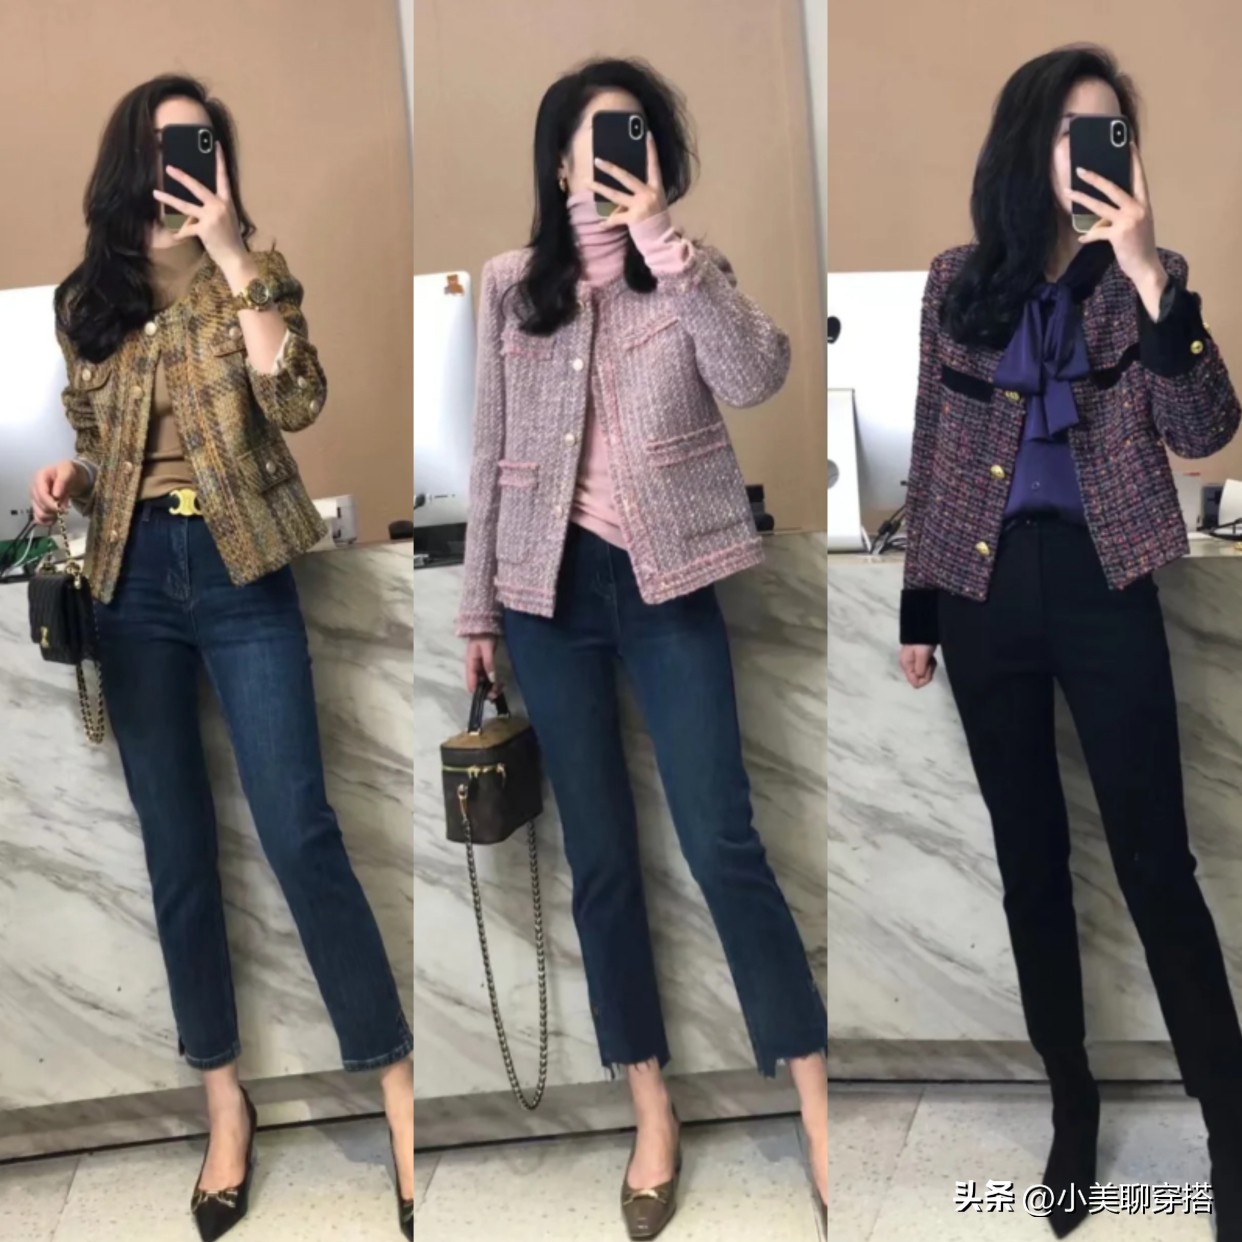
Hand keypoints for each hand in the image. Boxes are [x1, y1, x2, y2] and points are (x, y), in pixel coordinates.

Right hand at [30, 459, 83, 524]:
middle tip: (66, 508)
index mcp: (39, 477)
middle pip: (40, 505)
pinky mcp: (38, 505)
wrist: (69, 475)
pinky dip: (47, 521)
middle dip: (53, 509)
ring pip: (39, 513)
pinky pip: (38, 518)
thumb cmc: (68, 472)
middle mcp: (34, 488)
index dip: (51, 503)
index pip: (41, 494)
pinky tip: (55, 519)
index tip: (62, 509)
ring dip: (51, 516)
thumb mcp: (68, 471)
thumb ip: (62, 482)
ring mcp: (35, 498)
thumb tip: (56, 495)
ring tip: (62, 511)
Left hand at [153, 143, 247, 274]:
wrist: (235, 258)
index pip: (223, 178)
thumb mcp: (226, 220)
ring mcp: (212, 217)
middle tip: (169, 168)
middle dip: (182, 177)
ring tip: (155, 193)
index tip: (215, 145)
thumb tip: (194, 207)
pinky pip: (187, 229)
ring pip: (185, 206)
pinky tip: (176, 236)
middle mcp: (220, 206)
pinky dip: (181, 233)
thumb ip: (213, 209)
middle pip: (197, 187)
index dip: (219, 161)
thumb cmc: (230, 240)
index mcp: (227, 202)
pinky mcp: (204, 229)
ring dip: (168, 199)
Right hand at [465, 637, 501, 695]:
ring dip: (491, 687)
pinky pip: (488, 677)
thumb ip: (488, 663)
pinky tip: (500, 683)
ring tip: (501, 687)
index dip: (479, 692)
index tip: (489, 695)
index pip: (471, 684)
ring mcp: (479, 667)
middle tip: (498, 692)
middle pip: (478, 685)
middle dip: (487, 691)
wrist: (485, 626)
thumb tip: (491, 678)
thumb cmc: (484, 635)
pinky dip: (493, 681)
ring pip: (483, 682)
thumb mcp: (486, 648)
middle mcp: (473, 668)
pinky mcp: (485, 665)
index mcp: (470, 665)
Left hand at [591, 133, 667, 228]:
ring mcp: (640, 206)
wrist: (663, 241)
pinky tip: (601, 226)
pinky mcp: (633, 218)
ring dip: (599, 188)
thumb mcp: (656, 205)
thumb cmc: (658, 223)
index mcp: (656, 188)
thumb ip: (641, 197)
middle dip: (610, 168)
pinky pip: (615, 219)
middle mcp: (648, 194)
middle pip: (626, 177)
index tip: (647, 134)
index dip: (651, 150)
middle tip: (597, 160)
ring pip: (615, 195)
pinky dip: (607, 223)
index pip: (654, 165)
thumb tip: (622, 200)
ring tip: (586, 182)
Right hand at [900, 644, 937, 689]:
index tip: (928, 668)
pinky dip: (930, 664)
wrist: (924, 629)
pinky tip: (930, 657)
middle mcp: (908, 666)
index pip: (914, 683)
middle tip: (929, 661)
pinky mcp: (918, 660)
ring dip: (929, 668)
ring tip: (930, 658)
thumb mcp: (921, 655)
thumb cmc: (922, 640)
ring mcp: (913, 663)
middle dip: (927, 672)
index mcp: (906, 665)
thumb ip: (920, 669)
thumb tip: (919, 679)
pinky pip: (925, 668)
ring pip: (923, 674)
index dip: (924, 678)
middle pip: (919, 679)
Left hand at [1070, 146, 1167, 315]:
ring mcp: (1128, 221)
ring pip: (1100, 206)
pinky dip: (1089, 236)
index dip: (1134, 160)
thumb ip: (1122, 214)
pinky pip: (1097, 232)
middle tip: (1081, 169)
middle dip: (1096, 178)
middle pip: (1114, 187)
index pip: (1139, 177)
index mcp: (1144, 204)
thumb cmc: (1139, 245)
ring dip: (1082, 199)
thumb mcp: (1136, 225)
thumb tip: (1101, 215)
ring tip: (1068, 193)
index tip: (1127, 144)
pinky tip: (1083, 239)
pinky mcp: (1119, 234)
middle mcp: (1138, 208)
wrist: (1146, 267)